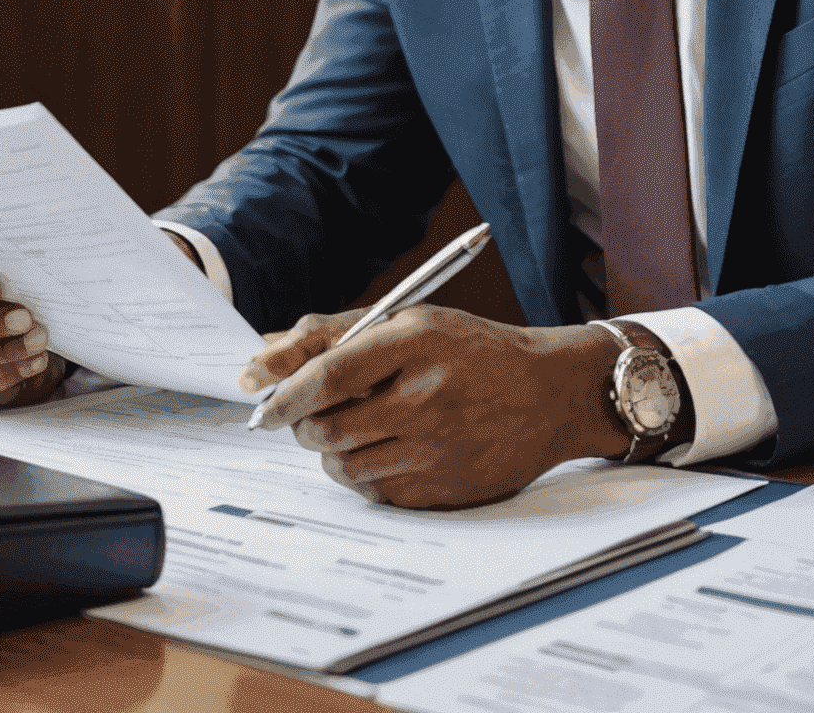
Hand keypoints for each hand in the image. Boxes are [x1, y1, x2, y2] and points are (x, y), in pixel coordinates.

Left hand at [241, 305, 628, 508]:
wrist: (551, 392)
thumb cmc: (473, 350)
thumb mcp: (413, 320)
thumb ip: (336, 334)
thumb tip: (262, 358)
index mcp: (417, 341)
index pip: (330, 373)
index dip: (286, 393)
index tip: (263, 402)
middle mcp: (428, 396)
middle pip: (328, 428)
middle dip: (303, 426)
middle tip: (309, 416)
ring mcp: (438, 448)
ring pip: (345, 465)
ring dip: (331, 452)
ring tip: (352, 431)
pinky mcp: (446, 489)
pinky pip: (377, 492)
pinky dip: (366, 475)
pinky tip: (386, 451)